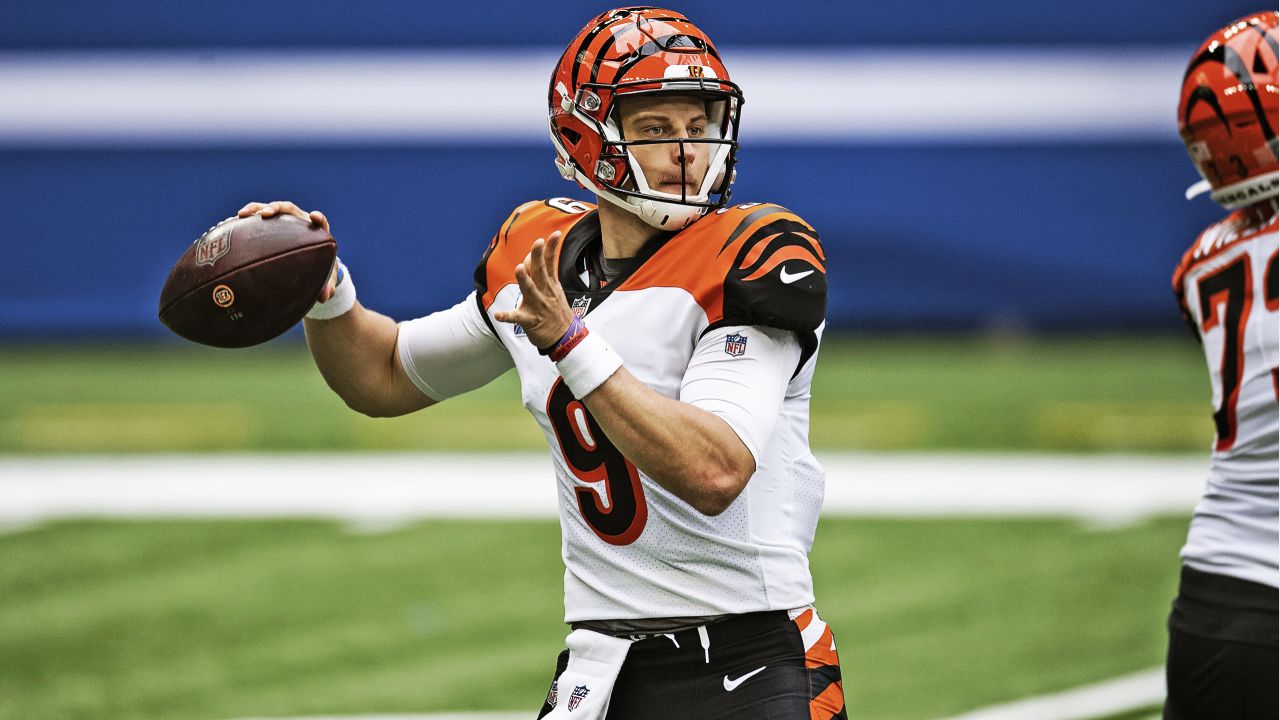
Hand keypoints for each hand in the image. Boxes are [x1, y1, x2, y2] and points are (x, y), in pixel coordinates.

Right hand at [237, 200, 337, 301]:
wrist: (307, 264)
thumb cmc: (317, 269)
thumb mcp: (324, 280)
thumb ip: (327, 287)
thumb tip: (324, 297)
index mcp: (315, 232)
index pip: (320, 221)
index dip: (318, 218)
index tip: (314, 217)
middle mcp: (299, 222)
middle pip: (289, 209)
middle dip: (277, 208)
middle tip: (265, 214)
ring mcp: (283, 222)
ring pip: (269, 210)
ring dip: (256, 209)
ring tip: (241, 214)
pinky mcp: (269, 225)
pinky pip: (256, 219)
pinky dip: (246, 220)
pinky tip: (232, 225)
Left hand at [493, 231, 572, 348]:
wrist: (565, 338)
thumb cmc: (557, 312)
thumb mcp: (556, 291)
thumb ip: (545, 275)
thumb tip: (534, 257)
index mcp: (550, 285)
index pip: (550, 263)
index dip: (550, 249)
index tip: (552, 235)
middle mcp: (544, 293)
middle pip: (540, 271)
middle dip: (538, 256)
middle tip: (537, 243)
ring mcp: (537, 306)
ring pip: (530, 290)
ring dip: (524, 280)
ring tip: (518, 269)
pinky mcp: (530, 321)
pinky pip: (517, 317)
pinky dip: (507, 316)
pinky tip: (498, 315)